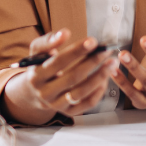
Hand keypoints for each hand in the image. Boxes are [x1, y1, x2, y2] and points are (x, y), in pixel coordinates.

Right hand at [2, 29, 118, 123]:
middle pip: (72, 78)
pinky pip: (87, 104)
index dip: (77, 51)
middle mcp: (45, 93)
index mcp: (36, 76)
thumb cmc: (39, 66)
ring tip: (112, 63)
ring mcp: (57, 105)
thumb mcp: (37, 51)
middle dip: (92, 62)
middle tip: (107, 50)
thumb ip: (48, 40)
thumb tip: (65, 33)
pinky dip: (98, 91)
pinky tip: (106, 78)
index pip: (58, 62)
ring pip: (81, 93)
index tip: (93, 41)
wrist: (33, 92)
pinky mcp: (68, 112)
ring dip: (100, 77)